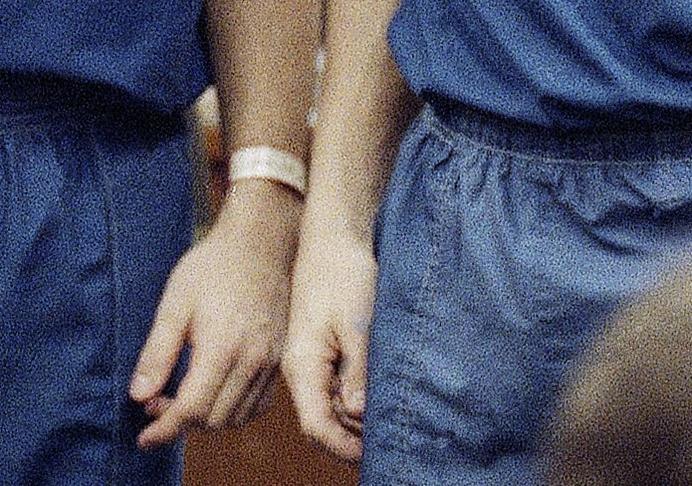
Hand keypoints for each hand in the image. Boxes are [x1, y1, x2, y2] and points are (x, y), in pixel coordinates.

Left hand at [129, 181, 301, 446]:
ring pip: (235, 418)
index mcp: (223, 347)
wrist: (260, 242)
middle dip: (179, 422)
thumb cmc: (213, 267)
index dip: (165, 429)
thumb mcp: (175, 302)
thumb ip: (157, 352)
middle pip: (213, 420)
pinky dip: (232, 411)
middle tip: (155, 403)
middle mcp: (252, 361)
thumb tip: (139, 396)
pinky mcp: (279, 360)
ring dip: (205, 420)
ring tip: (180, 397)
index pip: (192, 409)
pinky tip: (212, 393)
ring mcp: (270, 363)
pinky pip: (257, 406)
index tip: (143, 437)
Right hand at [282, 214, 376, 462]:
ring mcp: (310, 362)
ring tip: (388, 415)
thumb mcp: (356, 323)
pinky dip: (355, 397)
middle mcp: (302, 370)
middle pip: (323, 423)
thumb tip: (357, 413)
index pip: (316, 426)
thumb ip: (357, 370)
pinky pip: (335, 388)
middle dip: (353, 437)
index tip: (375, 454)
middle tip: (390, 435)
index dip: (344, 447)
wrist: (331, 236)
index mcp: (303, 366)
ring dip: (356, 418)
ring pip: (330, 407)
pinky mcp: (322, 352)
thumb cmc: (343, 274)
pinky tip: (377, 392)